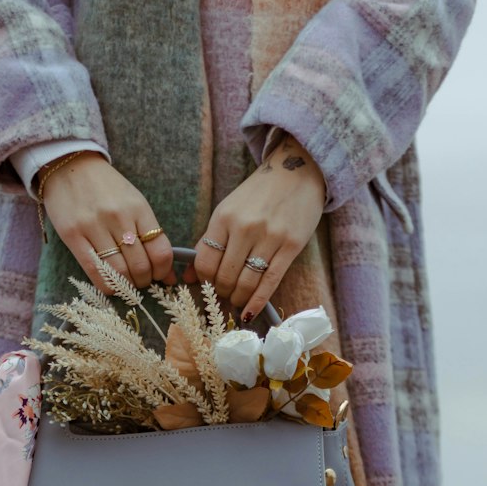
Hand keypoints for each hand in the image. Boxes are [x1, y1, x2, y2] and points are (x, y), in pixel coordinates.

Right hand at [40, 152, 175, 290]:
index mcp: (138, 208)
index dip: (163, 271)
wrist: (69, 163)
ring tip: (126, 283)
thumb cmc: (106, 188)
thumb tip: (169, 275)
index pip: (160, 251)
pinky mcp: (73, 235)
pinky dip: (107, 285)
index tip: (159, 275)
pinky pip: (95, 271)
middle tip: (140, 281)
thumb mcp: (133, 202)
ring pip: (119, 272)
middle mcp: (118, 217)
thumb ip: (149, 235)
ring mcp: (93, 226)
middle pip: (140, 266)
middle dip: (144, 281)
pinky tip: (111, 286)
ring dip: (127, 286)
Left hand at [189, 134, 325, 321]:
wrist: (297, 173)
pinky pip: (270, 282)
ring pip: (246, 283)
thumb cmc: (258, 195)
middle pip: (225, 276)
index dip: (204, 280)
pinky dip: (257, 302)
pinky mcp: (291, 246)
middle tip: (224, 295)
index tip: (208, 285)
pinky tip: (249, 312)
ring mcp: (269, 237)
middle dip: (221, 292)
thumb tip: (189, 278)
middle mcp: (245, 227)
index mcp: (224, 217)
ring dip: (238, 298)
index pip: (205, 262)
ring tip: (237, 300)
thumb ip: (209, 242)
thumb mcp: (228, 210)